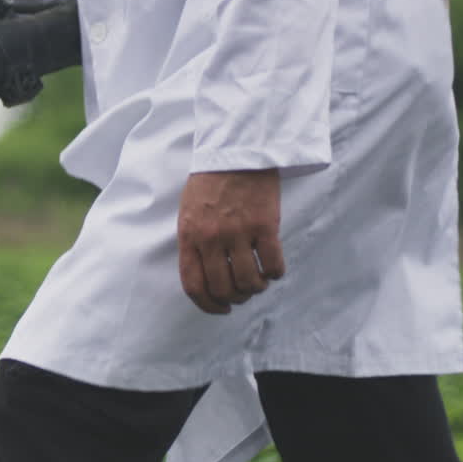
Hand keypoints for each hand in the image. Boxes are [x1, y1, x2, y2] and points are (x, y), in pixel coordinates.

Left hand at [177, 169, 285, 314]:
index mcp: (189, 236)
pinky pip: (272, 265)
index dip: (207, 305)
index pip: (193, 285)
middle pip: (222, 289)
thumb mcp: (188, 213)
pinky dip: (275, 273)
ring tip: (258, 281)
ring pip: (248, 282)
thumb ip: (193, 243)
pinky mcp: (264, 225)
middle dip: (234, 299)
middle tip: (242, 293)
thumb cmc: (210, 183)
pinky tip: (273, 268)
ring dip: (255, 288)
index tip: (219, 309)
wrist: (236, 153)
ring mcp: (238, 232)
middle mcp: (211, 238)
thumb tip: (203, 275)